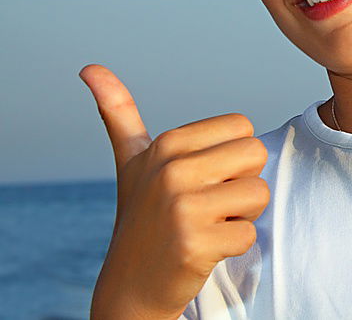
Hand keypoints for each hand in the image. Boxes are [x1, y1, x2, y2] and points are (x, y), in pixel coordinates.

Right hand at [80, 64, 269, 319]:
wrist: (131, 286)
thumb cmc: (143, 216)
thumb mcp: (131, 162)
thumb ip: (118, 113)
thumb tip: (90, 67)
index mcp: (166, 144)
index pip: (243, 127)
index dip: (232, 156)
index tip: (203, 177)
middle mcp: (171, 170)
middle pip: (256, 155)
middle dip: (242, 182)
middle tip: (210, 203)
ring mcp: (181, 208)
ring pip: (259, 193)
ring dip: (242, 214)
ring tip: (207, 225)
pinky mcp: (195, 244)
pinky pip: (250, 232)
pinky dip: (235, 244)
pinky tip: (205, 249)